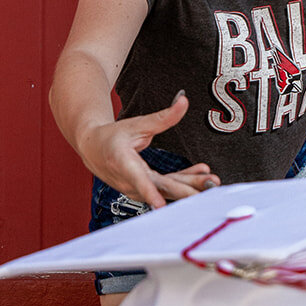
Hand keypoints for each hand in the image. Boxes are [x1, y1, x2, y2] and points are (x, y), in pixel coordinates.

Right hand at [78, 92, 219, 209]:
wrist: (93, 149)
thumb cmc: (112, 136)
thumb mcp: (137, 123)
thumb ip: (163, 117)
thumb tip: (184, 100)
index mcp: (122, 162)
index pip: (137, 179)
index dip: (149, 192)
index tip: (159, 204)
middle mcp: (129, 180)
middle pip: (161, 187)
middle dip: (186, 189)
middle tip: (208, 189)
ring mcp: (137, 188)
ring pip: (167, 189)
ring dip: (191, 186)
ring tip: (212, 181)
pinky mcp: (145, 189)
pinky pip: (167, 187)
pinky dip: (185, 180)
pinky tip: (203, 173)